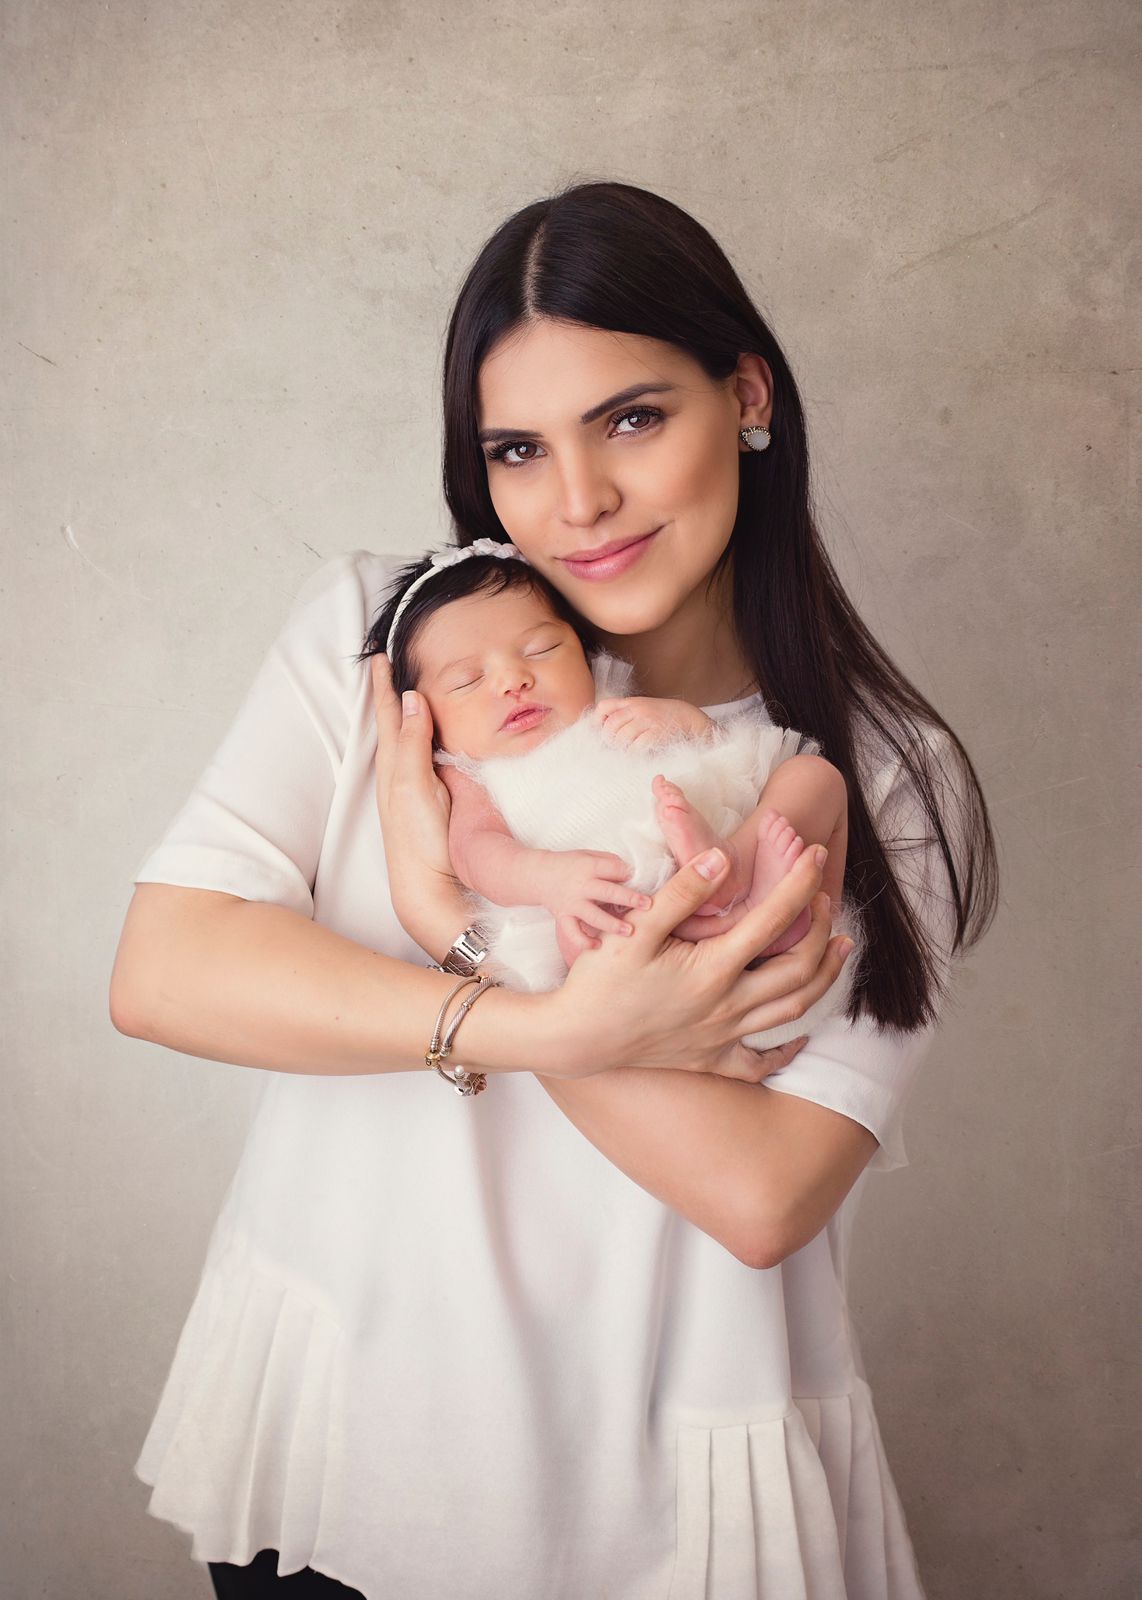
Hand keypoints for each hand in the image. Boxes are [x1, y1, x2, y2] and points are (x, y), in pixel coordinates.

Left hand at [370, 656, 463, 948]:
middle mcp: (400, 773)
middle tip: (391, 662)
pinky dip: (424, 736)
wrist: (429, 887)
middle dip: (392, 692)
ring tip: (408, 689)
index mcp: (395, 765)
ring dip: (407, 712)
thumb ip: (414, 744)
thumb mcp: (414, 787)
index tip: (382, 656)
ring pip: (408, 738)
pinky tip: (432, 737)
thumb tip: (413, 699)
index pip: (390, 714)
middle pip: (395, 722)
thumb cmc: (419, 841)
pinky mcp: (430, 800)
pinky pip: (423, 755)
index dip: (386, 685)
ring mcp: (414, 787)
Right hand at [536, 849, 652, 938]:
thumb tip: (633, 874)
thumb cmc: (570, 865)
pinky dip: (583, 941)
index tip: (644, 879)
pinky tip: (598, 947)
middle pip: (607, 892)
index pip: (613, 868)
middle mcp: (582, 886)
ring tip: (629, 932)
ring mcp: (572, 904)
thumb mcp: (589, 855)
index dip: (628, 873)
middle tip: (647, 905)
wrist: (539, 875)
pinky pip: (573, 933)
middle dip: (628, 899)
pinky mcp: (564, 917)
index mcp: (589, 866)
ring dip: (611, 924)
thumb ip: (609, 863)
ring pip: (593, 916)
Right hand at [540, 843, 852, 1082]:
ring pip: (792, 1010)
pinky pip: (761, 1061)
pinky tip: (800, 1034)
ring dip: (823, 977)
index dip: (800, 883)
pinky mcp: (709, 1059)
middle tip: (828, 899)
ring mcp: (721, 1037)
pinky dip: (788, 1049)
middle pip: (798, 968)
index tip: (817, 855)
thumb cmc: (599, 981)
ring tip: (840, 948)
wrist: (574, 1038)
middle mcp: (727, 1006)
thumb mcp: (636, 929)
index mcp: (712, 970)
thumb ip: (682, 893)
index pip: (773, 919)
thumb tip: (723, 860)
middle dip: (821, 929)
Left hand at [593, 695, 712, 745]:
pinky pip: (636, 747)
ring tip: (626, 752)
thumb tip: (604, 727)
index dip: (597, 721)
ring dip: (621, 748)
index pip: (604, 707)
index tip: (600, 731)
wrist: (690, 719)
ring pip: (621, 737)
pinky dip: (633, 754)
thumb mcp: (644, 708)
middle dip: (609, 739)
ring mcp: (647, 720)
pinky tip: (637, 755)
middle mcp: (638, 709)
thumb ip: (626, 714)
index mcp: (632, 702)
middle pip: (610, 725)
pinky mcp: (656, 733)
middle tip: (615, 747)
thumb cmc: (665, 716)